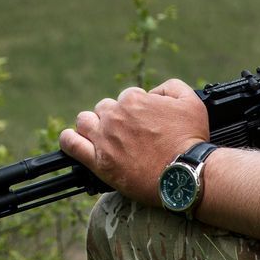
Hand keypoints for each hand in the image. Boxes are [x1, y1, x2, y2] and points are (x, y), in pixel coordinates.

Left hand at [60, 79, 208, 204]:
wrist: (185, 172)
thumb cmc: (190, 138)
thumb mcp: (191, 101)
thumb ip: (170, 86)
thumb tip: (153, 92)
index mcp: (135, 101)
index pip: (128, 96)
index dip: (138, 108)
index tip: (145, 121)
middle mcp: (116, 117)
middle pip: (105, 108)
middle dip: (115, 116)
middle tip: (128, 133)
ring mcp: (105, 139)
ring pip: (84, 121)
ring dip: (92, 124)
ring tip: (103, 135)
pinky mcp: (99, 162)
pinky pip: (72, 145)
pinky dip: (68, 139)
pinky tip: (72, 139)